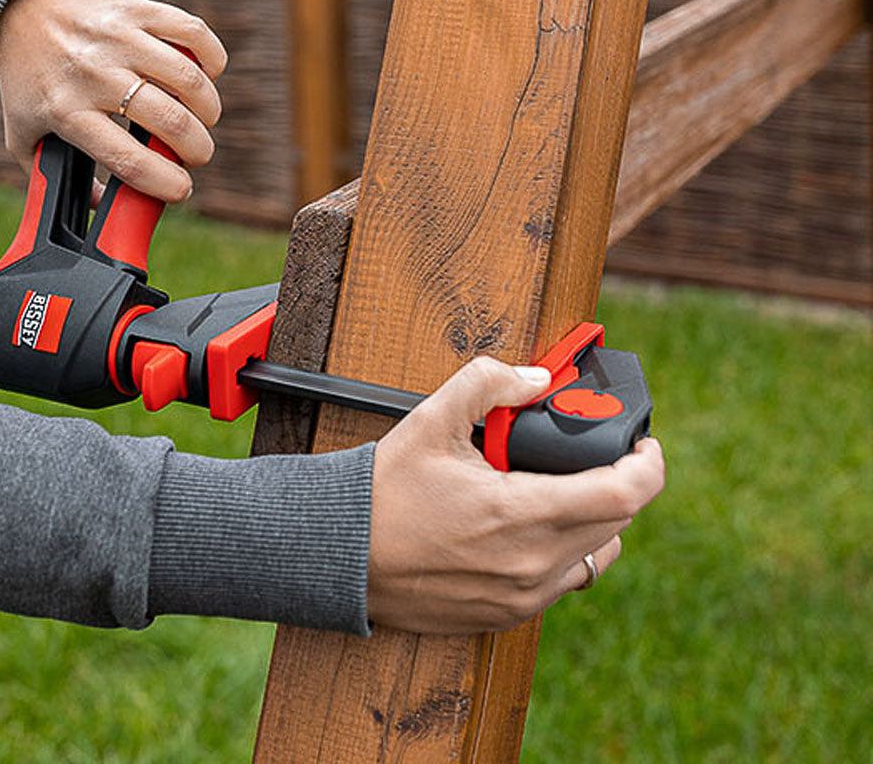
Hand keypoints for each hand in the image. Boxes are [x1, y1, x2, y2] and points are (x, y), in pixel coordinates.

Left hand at [0, 0, 227, 201]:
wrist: (17, 0)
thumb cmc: (28, 75)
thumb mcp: (24, 132)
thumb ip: (55, 178)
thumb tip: (100, 211)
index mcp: (65, 110)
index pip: (128, 160)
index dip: (167, 184)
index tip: (181, 190)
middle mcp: (94, 73)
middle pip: (170, 121)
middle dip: (198, 150)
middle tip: (195, 155)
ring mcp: (118, 38)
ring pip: (190, 80)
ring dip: (208, 110)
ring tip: (202, 119)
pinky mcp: (138, 9)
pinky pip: (194, 36)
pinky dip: (211, 61)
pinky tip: (203, 76)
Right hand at [367, 356, 664, 632]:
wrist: (342, 554)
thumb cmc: (384, 491)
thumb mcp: (433, 419)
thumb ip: (489, 382)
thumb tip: (536, 376)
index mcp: (519, 513)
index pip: (624, 495)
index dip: (648, 464)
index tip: (643, 444)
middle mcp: (531, 563)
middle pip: (619, 522)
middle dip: (617, 480)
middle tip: (591, 454)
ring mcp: (523, 595)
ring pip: (599, 554)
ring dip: (596, 517)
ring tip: (560, 488)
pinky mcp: (510, 612)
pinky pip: (567, 579)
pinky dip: (568, 547)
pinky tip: (533, 522)